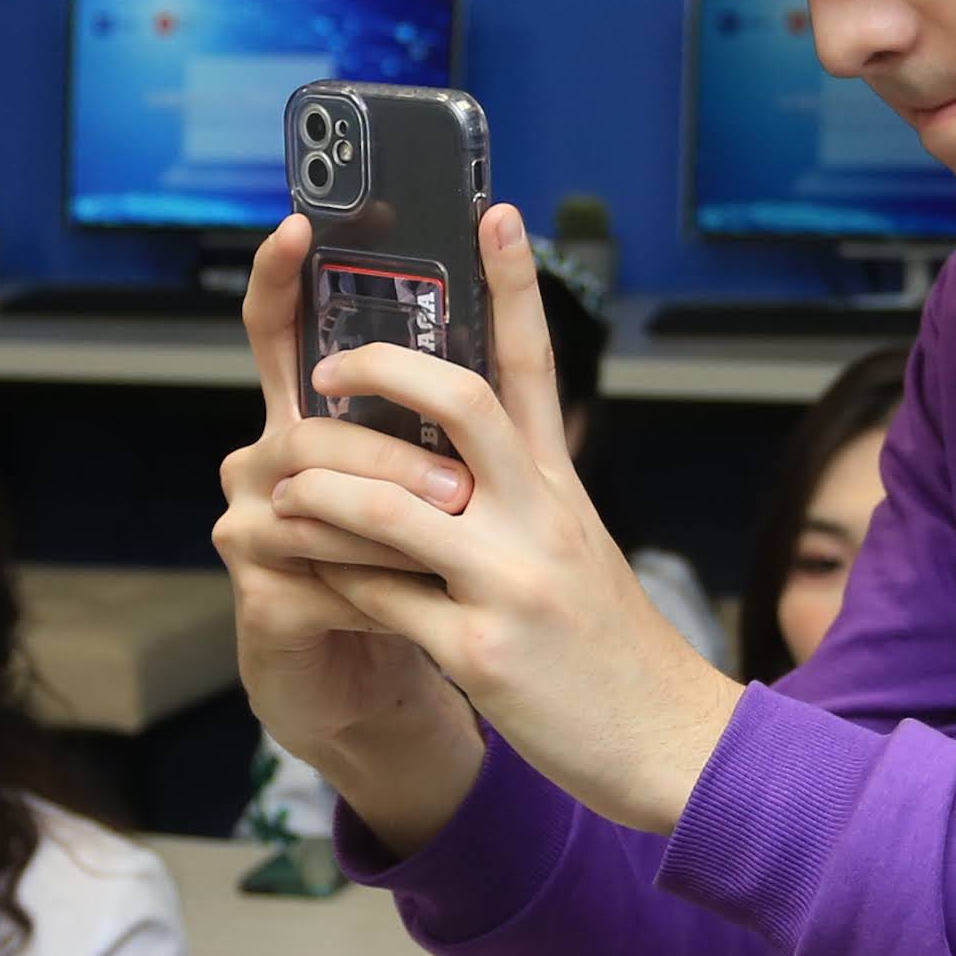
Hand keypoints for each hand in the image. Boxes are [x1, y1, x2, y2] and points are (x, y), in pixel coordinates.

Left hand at [257, 204, 745, 837]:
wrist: (669, 744)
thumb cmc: (608, 647)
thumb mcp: (575, 549)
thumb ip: (521, 495)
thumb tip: (452, 450)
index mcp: (560, 486)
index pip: (535, 363)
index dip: (514, 282)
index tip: (492, 211)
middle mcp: (539, 518)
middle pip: (456, 402)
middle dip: (377, 371)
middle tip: (322, 373)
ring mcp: (509, 584)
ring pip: (392, 503)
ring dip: (322, 492)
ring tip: (286, 491)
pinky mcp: (479, 654)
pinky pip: (379, 599)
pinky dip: (333, 582)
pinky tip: (308, 577)